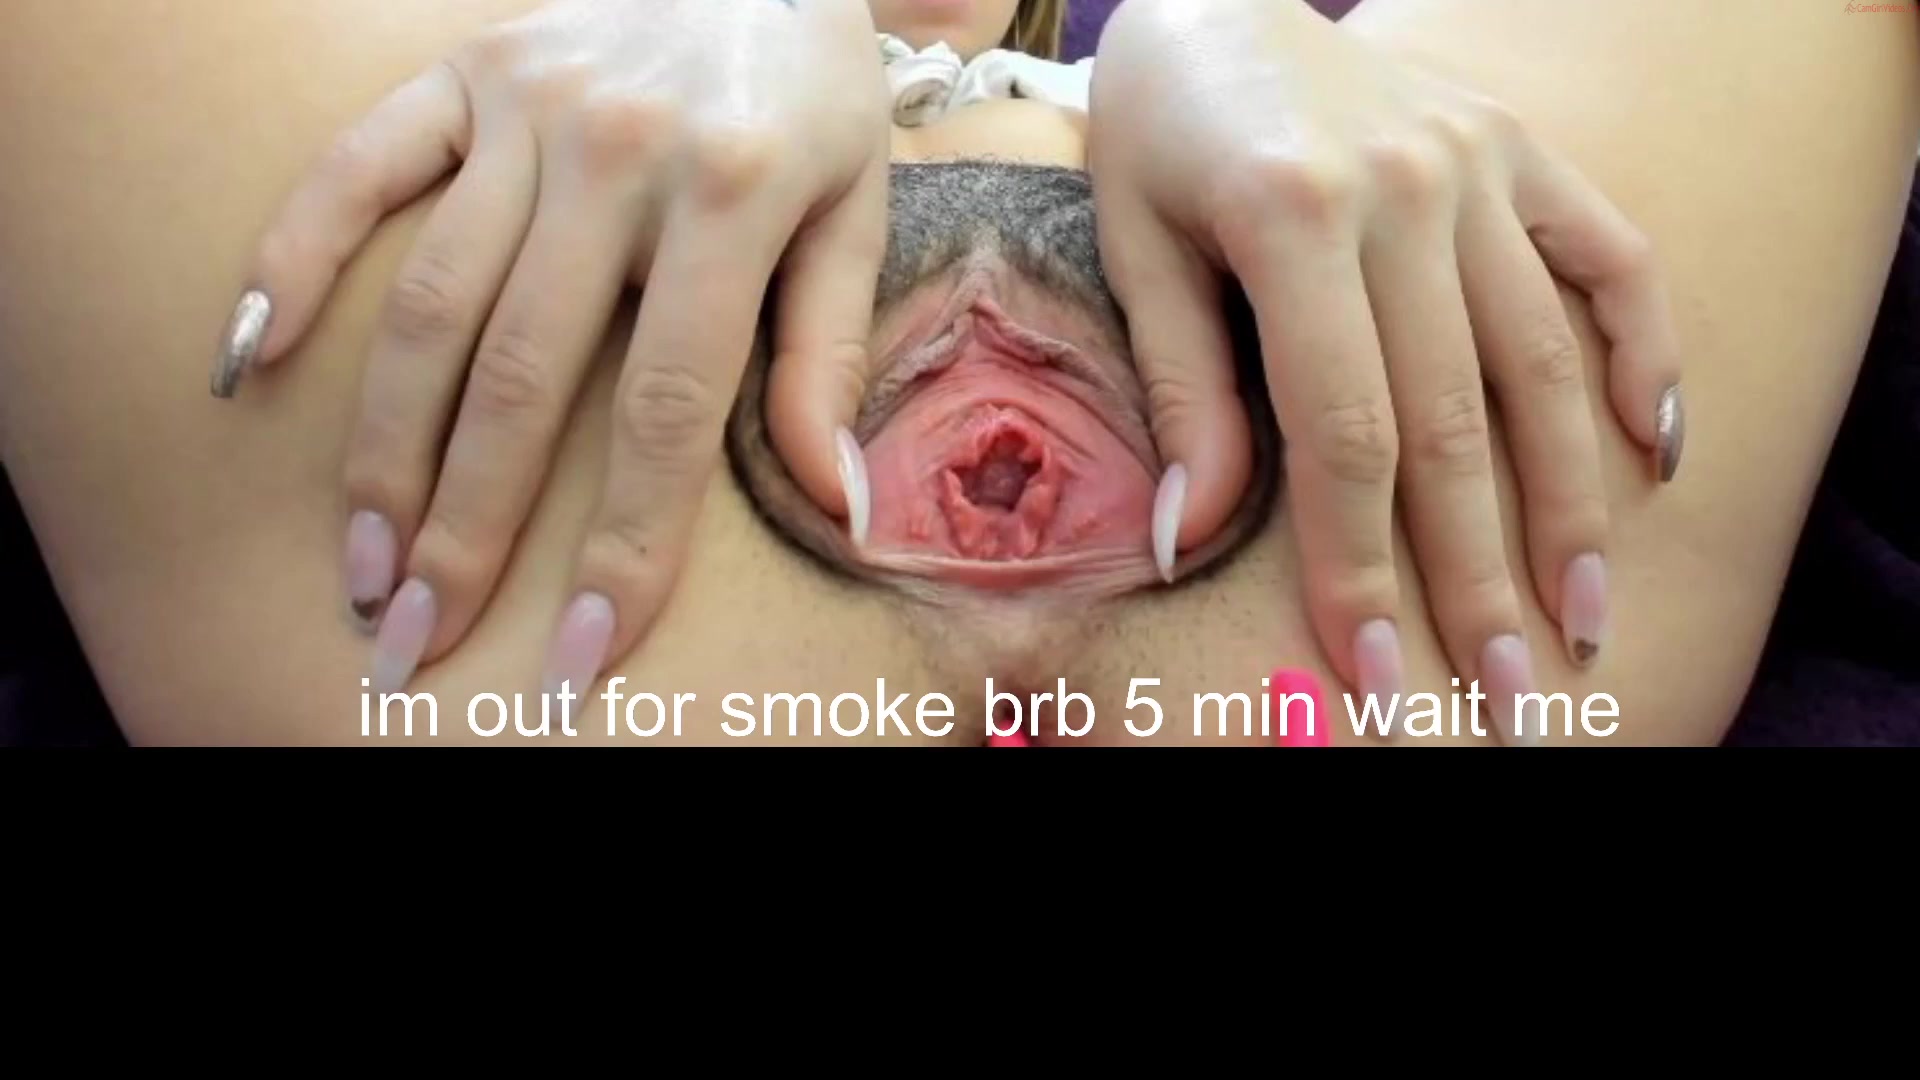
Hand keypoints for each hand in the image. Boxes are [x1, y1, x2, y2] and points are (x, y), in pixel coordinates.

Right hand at [212, 0, 890, 695]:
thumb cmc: (810, 90)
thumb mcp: (852, 210)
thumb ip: (827, 356)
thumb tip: (838, 507)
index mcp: (732, 198)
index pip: (666, 412)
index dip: (623, 545)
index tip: (578, 651)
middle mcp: (615, 156)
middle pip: (523, 377)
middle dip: (468, 523)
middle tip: (419, 635)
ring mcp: (523, 109)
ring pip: (430, 301)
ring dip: (381, 442)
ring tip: (360, 558)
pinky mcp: (459, 74)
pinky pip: (356, 171)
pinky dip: (293, 260)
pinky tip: (253, 363)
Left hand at [1089, 0, 1681, 725]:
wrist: (1216, 1)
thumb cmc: (1160, 135)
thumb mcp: (1139, 251)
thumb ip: (1183, 394)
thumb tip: (1187, 544)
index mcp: (1293, 218)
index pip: (1345, 434)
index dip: (1359, 566)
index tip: (1372, 672)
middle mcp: (1407, 192)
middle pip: (1455, 421)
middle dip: (1478, 572)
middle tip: (1507, 688)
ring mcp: (1481, 165)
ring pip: (1545, 362)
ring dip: (1572, 500)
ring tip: (1583, 610)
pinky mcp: (1525, 151)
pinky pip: (1612, 255)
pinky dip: (1643, 350)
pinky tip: (1658, 450)